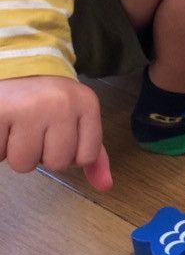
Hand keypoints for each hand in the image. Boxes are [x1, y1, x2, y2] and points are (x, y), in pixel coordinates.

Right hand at [0, 76, 111, 190]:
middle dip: (43, 154)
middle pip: (56, 163)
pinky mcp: (0, 112)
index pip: (86, 157)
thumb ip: (93, 152)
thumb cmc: (50, 101)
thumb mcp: (79, 118)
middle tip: (37, 129)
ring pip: (24, 164)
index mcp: (87, 104)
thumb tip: (105, 185)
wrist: (19, 69)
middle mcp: (62, 103)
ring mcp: (30, 107)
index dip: (70, 153)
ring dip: (18, 152)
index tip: (60, 132)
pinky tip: (4, 126)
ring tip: (19, 128)